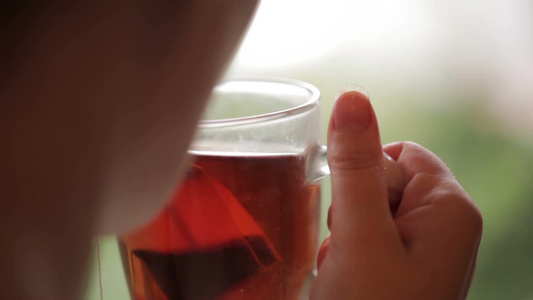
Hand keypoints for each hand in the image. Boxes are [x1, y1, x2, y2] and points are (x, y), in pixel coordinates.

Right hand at [311, 88, 481, 299]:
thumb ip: (355, 166)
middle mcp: (444, 226)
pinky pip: (368, 239)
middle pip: (382, 182)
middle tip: (348, 250)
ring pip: (369, 212)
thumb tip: (354, 96)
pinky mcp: (403, 269)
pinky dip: (349, 254)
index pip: (400, 154)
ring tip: (346, 272)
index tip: (353, 215)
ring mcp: (424, 251)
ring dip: (347, 235)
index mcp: (450, 209)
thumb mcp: (358, 236)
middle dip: (354, 210)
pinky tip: (346, 281)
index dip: (366, 177)